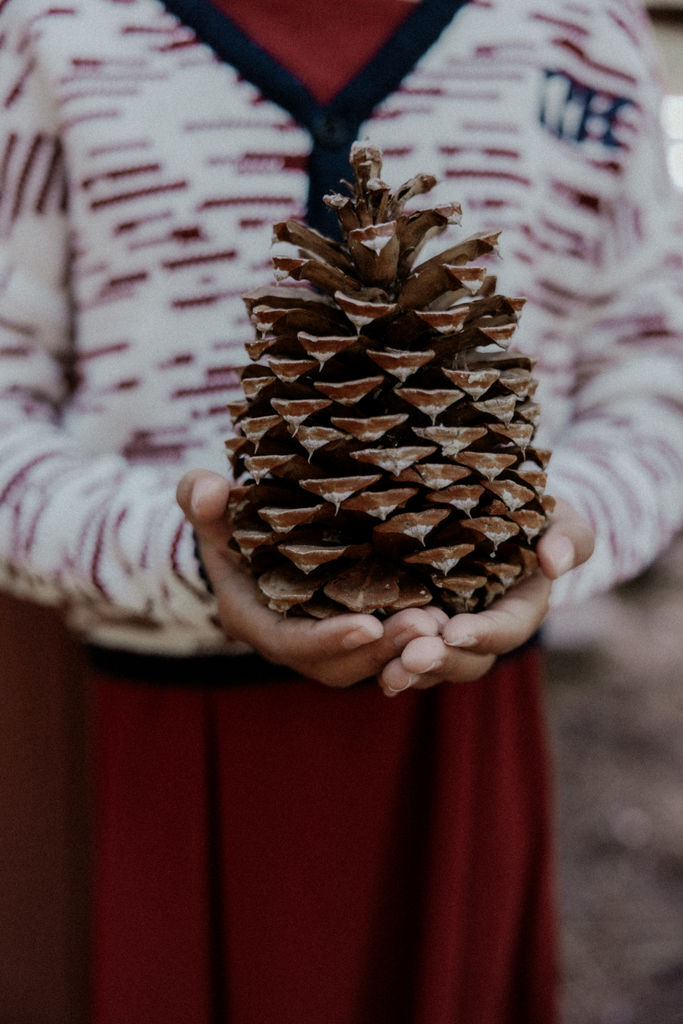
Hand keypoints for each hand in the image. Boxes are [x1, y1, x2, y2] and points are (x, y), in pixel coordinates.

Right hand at [177, 470, 445, 687]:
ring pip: (366, 663)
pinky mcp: (353, 631)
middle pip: (336, 665)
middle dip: (380, 652)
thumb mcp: (210, 507)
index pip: (291, 643)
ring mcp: (323, 641)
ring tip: (444, 625)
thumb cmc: (227, 521)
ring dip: (404, 651)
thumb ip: (200, 498)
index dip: (327, 639)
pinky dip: (412, 642)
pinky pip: (383, 650)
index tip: (368, 625)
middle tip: (426, 625)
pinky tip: (451, 620)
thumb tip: (208, 489)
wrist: (243, 542)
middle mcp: (290, 641)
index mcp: (254, 619)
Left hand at [377, 497, 593, 695]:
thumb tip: (555, 560)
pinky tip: (369, 663)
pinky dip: (385, 661)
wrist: (498, 515)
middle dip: (439, 662)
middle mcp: (483, 631)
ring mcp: (448, 634)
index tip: (455, 632)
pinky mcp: (416, 628)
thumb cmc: (535, 516)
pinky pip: (402, 653)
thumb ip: (570, 538)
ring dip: (409, 671)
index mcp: (520, 610)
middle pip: (465, 660)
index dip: (482, 635)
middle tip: (410, 659)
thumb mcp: (561, 519)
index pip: (505, 630)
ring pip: (432, 665)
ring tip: (387, 673)